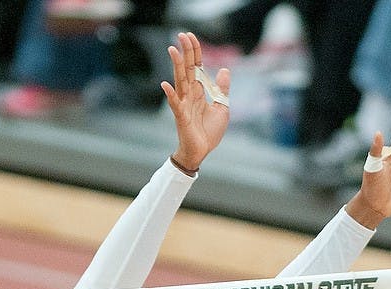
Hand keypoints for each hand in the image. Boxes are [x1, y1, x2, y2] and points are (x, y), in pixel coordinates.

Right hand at [161, 32, 230, 171]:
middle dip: (185, 52)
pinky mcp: (181, 117)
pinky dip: (170, 95)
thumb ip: (222, 89)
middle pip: (187, 70)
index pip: (197, 67)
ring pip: (180, 82)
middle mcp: (190, 95)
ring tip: (172, 50)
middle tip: (181, 35)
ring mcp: (184, 104)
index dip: (195, 52)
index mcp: (199, 91)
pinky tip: (165, 84)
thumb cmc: (208, 131)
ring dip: (176, 66)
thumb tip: (225, 69)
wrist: (202, 151)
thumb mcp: (222, 108)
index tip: (191, 36)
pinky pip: (175, 104)